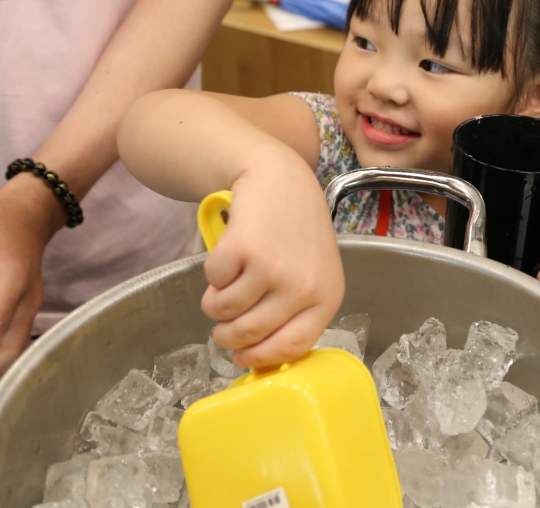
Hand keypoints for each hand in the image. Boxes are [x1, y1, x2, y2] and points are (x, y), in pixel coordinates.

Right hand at [201, 151, 344, 368]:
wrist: (280, 180)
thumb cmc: (296, 230)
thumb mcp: (313, 273)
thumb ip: (296, 311)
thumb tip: (260, 355)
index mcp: (327, 298)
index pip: (290, 348)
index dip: (259, 357)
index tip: (241, 357)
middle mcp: (303, 287)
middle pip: (250, 335)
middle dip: (226, 334)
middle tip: (221, 324)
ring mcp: (273, 268)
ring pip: (224, 311)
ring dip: (215, 302)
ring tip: (228, 281)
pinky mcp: (243, 250)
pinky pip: (212, 282)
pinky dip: (212, 273)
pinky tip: (230, 254)